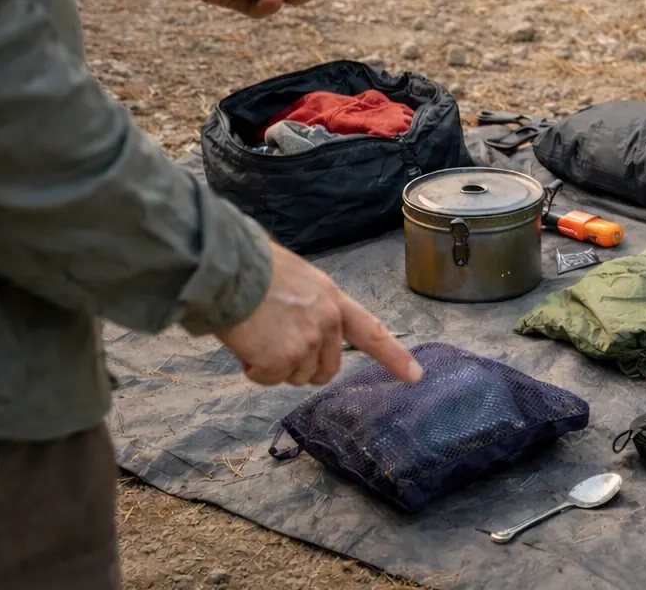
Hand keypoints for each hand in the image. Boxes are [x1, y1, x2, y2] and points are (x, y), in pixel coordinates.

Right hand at [215, 240, 422, 386]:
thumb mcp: (298, 280)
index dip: (394, 356)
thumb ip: (310, 307)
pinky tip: (245, 341)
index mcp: (333, 300)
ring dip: (272, 365)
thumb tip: (299, 330)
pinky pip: (268, 379)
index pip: (371, 332)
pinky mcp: (284, 358)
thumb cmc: (254, 268)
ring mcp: (308, 341)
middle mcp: (328, 322)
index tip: (415, 376)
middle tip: (272, 346)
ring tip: (255, 334)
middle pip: (326, 369)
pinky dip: (253, 368)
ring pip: (294, 376)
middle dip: (301, 368)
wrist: (230, 267)